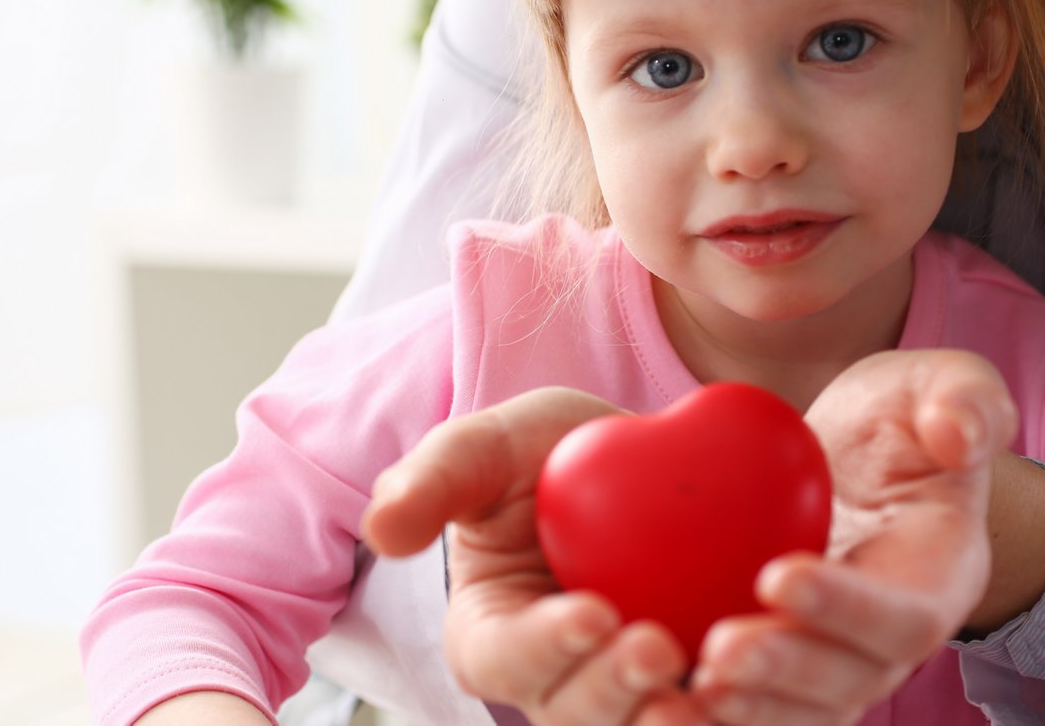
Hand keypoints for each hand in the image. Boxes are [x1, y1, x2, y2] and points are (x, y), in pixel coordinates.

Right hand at [363, 387, 708, 725]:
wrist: (635, 463)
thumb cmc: (545, 453)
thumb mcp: (487, 449)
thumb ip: (434, 480)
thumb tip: (385, 531)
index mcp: (493, 634)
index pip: (505, 657)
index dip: (544, 646)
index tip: (589, 612)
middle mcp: (556, 682)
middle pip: (574, 714)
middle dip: (613, 691)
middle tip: (656, 643)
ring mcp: (624, 695)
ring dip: (672, 720)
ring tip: (714, 680)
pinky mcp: (691, 688)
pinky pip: (710, 714)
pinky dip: (734, 710)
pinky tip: (762, 682)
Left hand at [690, 349, 1017, 724]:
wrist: (843, 457)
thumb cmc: (893, 420)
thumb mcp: (933, 386)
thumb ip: (962, 401)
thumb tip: (957, 432)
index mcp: (932, 577)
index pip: (902, 613)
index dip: (845, 606)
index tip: (777, 576)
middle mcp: (885, 636)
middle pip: (847, 679)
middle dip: (785, 672)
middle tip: (719, 651)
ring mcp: (830, 657)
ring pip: (796, 708)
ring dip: (741, 708)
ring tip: (679, 692)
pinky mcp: (777, 661)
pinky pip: (746, 698)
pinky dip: (702, 705)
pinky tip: (644, 694)